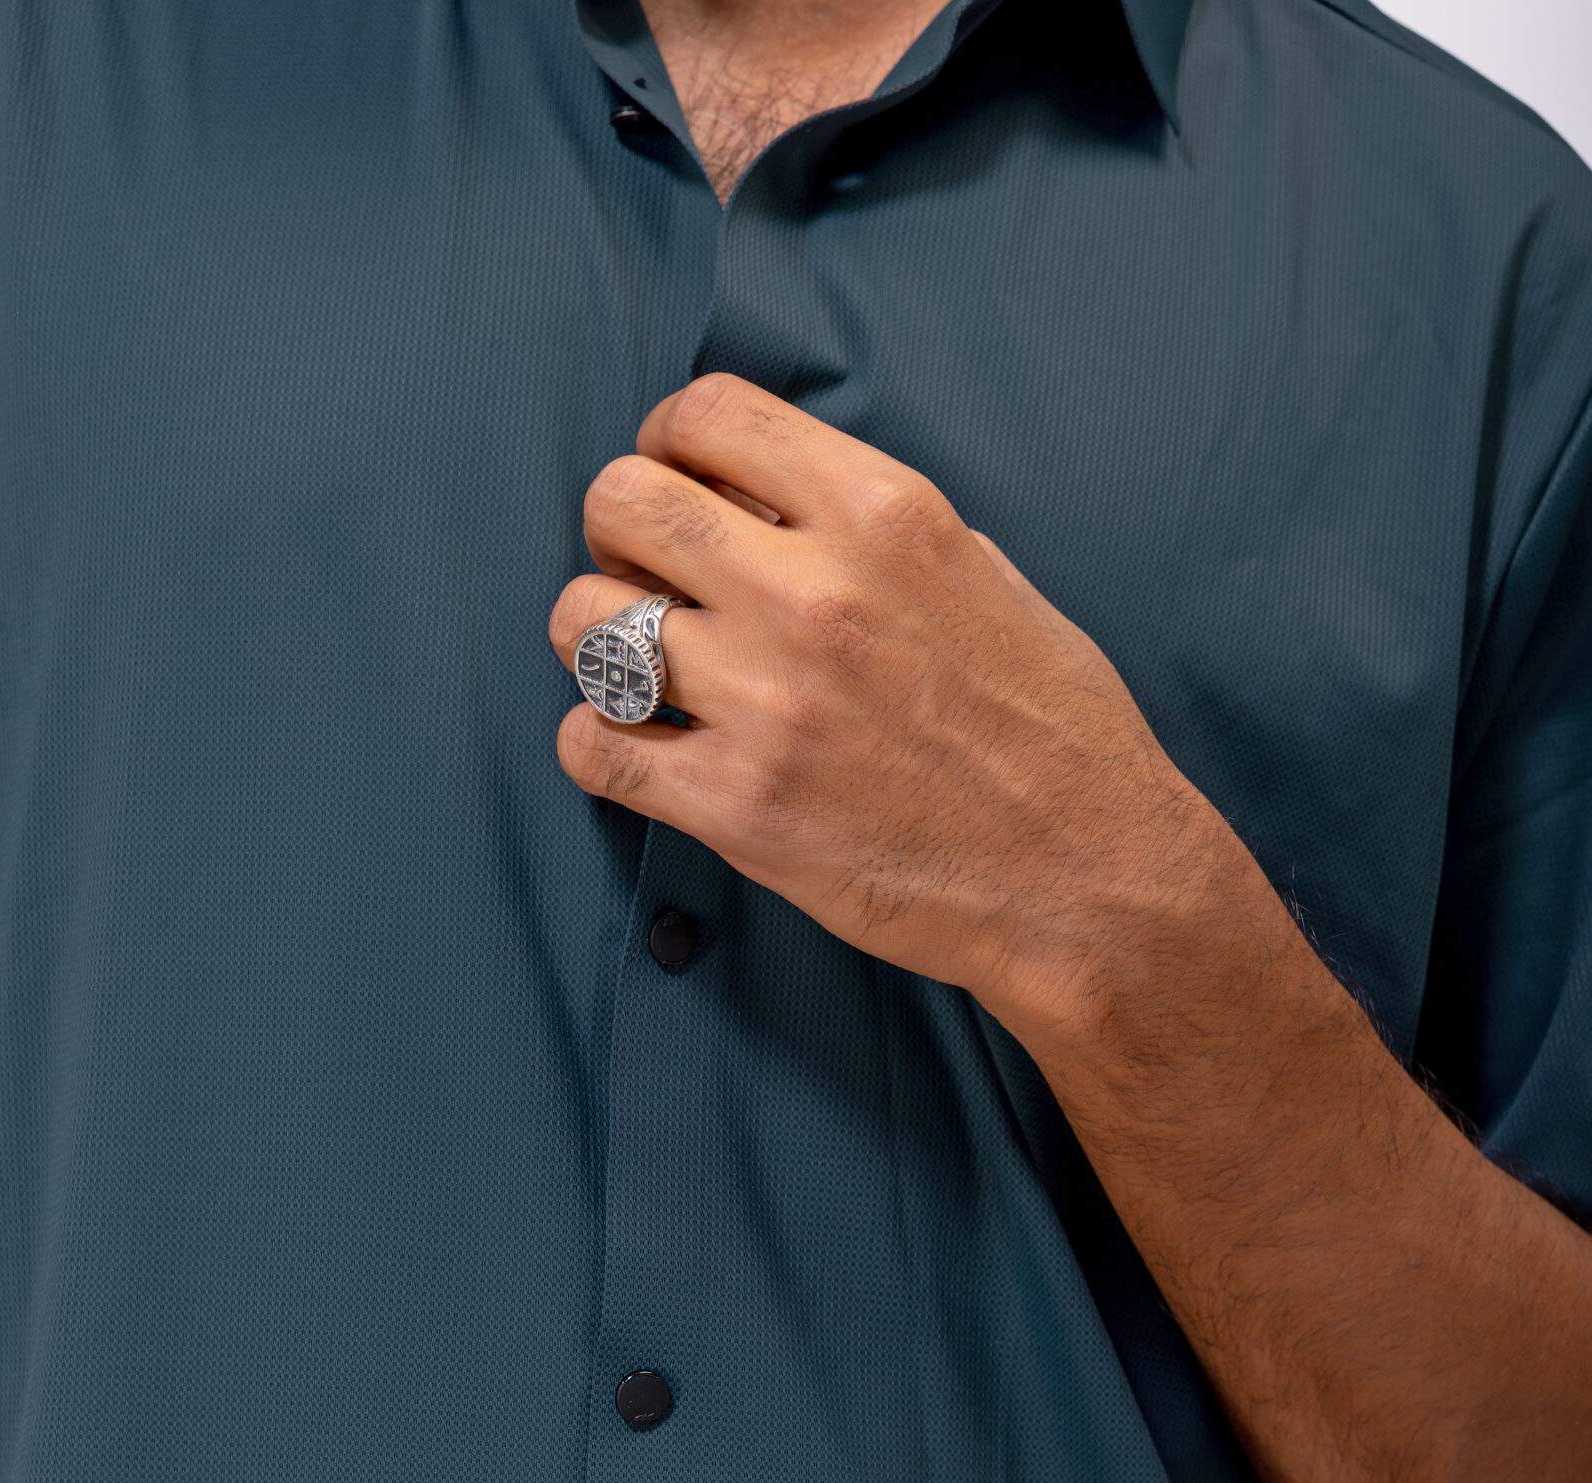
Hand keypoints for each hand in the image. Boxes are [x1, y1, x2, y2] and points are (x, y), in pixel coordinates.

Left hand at [549, 372, 1227, 1048]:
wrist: (1087, 878)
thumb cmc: (1052, 731)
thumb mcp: (983, 574)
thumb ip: (867, 525)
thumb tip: (762, 498)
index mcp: (883, 515)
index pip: (709, 415)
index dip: (668, 441)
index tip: (677, 481)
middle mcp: (812, 595)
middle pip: (622, 504)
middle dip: (618, 534)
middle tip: (647, 579)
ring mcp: (767, 704)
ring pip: (585, 625)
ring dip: (600, 645)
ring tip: (647, 675)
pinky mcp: (738, 808)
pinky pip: (591, 747)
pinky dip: (599, 746)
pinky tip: (645, 753)